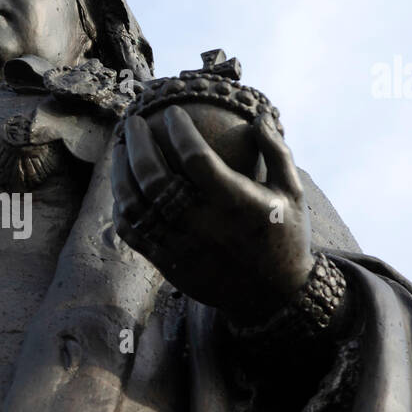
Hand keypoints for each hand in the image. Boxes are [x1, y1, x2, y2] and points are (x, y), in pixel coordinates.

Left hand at [111, 107, 314, 323]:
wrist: (273, 297)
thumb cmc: (285, 236)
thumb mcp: (293, 192)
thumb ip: (276, 151)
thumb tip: (259, 114)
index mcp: (236, 203)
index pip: (197, 159)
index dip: (179, 132)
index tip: (171, 114)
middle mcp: (205, 226)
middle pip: (156, 179)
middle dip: (138, 144)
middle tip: (134, 124)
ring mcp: (182, 247)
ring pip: (136, 206)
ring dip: (120, 174)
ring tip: (119, 150)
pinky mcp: (168, 265)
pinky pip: (134, 233)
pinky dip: (121, 208)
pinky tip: (120, 188)